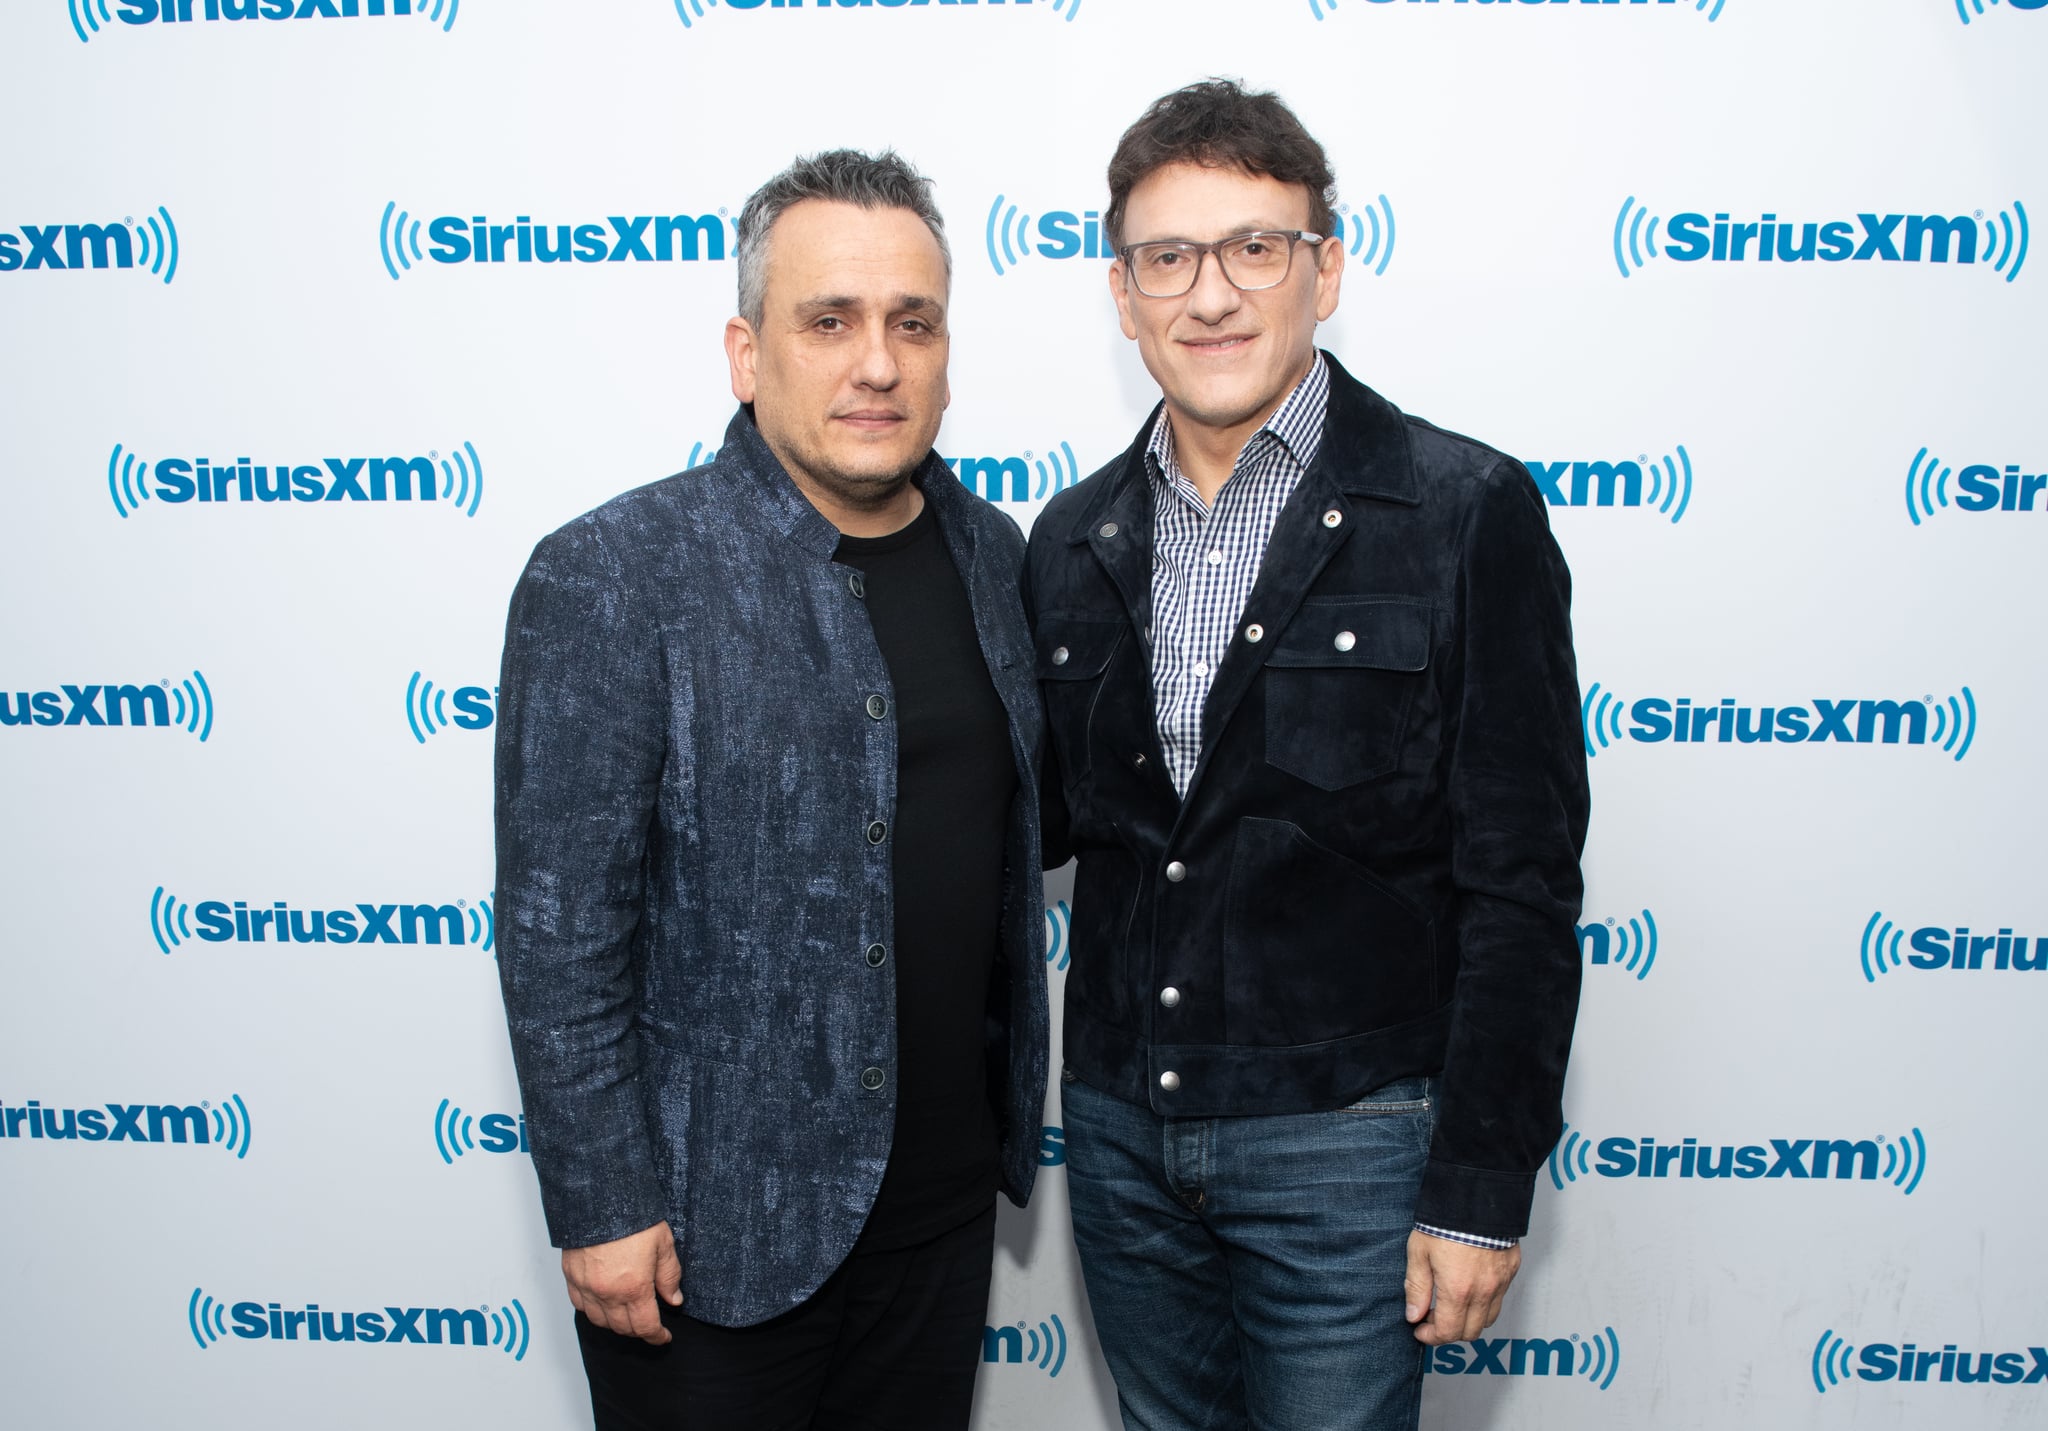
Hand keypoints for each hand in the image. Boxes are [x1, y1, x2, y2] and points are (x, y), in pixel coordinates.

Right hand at [562, 1221, 683, 1344]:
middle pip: (622, 1328)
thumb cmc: (633, 1217)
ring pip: (599, 1321)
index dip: (656, 1336)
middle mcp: (607, 1293)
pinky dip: (593, 1310)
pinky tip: (603, 1303)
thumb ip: (669, 1276)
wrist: (600, 1197)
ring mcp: (586, 1286)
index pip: (645, 1327)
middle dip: (638, 1330)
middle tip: (648, 1324)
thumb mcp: (663, 1244)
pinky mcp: (571, 1276)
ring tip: (627, 1315)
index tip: (663, 1336)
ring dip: (615, 1323)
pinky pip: (580, 1305)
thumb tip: (674, 1299)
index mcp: (633, 1288)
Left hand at [1403, 1231, 1519, 1344]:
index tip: (1420, 1330)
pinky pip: (1500, 1298)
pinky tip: (1471, 1288)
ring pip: (1489, 1319)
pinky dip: (1485, 1302)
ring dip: (1470, 1320)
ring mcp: (1500, 1282)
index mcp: (1458, 1290)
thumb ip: (1417, 1288)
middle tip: (1433, 1318)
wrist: (1476, 1196)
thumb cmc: (1445, 1222)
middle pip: (1470, 1332)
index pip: (1448, 1332)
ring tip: (1452, 1304)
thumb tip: (1414, 1314)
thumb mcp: (1419, 1252)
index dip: (1431, 1337)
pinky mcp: (1511, 1270)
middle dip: (1449, 1332)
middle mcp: (1484, 1292)